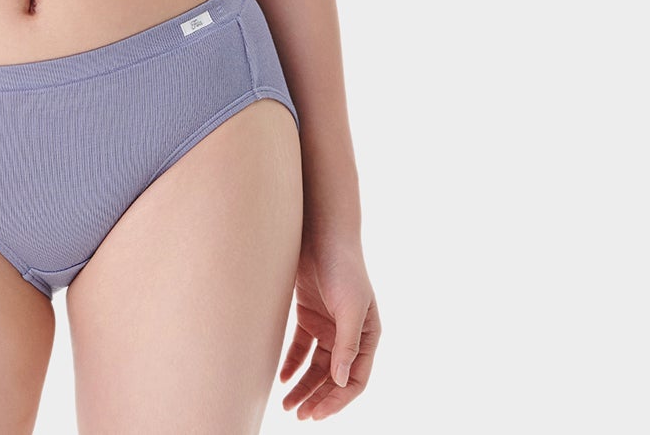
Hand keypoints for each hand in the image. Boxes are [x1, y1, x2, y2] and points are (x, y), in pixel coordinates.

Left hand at [279, 238, 380, 419]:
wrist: (322, 234)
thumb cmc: (344, 269)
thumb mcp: (351, 308)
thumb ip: (347, 345)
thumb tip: (340, 382)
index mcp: (366, 337)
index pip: (353, 380)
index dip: (337, 400)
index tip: (317, 414)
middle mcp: (348, 336)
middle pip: (333, 378)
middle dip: (317, 398)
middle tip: (300, 415)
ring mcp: (328, 326)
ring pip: (315, 367)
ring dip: (303, 386)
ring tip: (288, 405)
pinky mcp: (309, 315)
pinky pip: (301, 348)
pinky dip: (292, 364)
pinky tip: (282, 377)